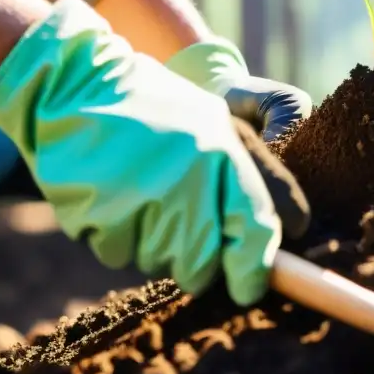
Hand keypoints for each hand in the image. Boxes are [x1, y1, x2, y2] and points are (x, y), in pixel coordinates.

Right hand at [0, 0, 310, 305]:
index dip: (255, 269)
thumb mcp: (223, 127)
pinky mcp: (98, 214)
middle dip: (201, 265)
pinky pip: (119, 254)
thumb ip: (258, 177)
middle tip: (186, 234)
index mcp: (226, 155)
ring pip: (162, 262)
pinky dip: (118, 237)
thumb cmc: (163, 113)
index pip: (256, 230)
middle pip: (205, 263)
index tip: (249, 287)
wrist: (80, 86)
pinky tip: (114, 196)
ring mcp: (140, 199)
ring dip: (157, 246)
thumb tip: (292, 232)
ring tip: (146, 197)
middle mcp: (188, 180)